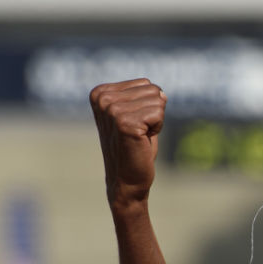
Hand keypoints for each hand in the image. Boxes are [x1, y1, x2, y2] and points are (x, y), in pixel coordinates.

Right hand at [90, 78, 165, 210]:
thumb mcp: (135, 114)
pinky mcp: (125, 123)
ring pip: (158, 101)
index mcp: (100, 92)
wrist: (126, 180)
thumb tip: (162, 92)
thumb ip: (145, 96)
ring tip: (139, 137)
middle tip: (139, 132)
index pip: (145, 83)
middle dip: (154, 113)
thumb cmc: (134, 147)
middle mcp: (103, 98)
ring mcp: (112, 110)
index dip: (148, 105)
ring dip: (155, 122)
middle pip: (153, 90)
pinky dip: (157, 129)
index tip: (134, 124)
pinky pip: (159, 114)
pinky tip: (142, 141)